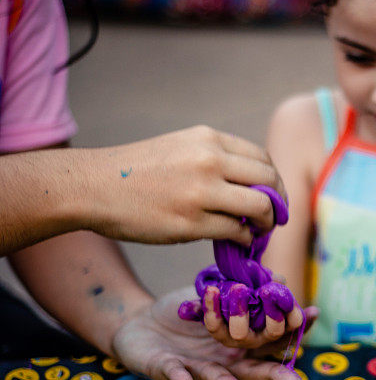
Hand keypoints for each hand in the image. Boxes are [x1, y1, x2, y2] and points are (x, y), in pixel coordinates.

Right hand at [87, 126, 285, 245]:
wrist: (93, 186)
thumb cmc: (138, 171)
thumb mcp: (181, 147)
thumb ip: (216, 159)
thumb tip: (254, 184)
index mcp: (208, 139)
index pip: (262, 158)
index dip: (274, 181)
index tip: (274, 195)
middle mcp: (210, 161)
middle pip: (269, 181)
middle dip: (279, 202)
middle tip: (275, 218)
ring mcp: (201, 192)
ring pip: (260, 207)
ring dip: (267, 223)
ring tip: (260, 231)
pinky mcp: (190, 222)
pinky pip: (236, 231)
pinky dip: (245, 238)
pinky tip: (239, 240)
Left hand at [112, 287, 301, 379]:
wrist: (139, 324)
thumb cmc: (184, 313)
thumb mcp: (217, 295)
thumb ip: (246, 291)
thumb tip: (280, 279)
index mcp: (242, 343)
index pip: (273, 340)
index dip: (293, 332)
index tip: (312, 317)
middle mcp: (226, 361)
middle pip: (254, 370)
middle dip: (274, 376)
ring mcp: (199, 368)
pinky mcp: (168, 369)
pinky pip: (174, 373)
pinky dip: (180, 377)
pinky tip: (185, 379)